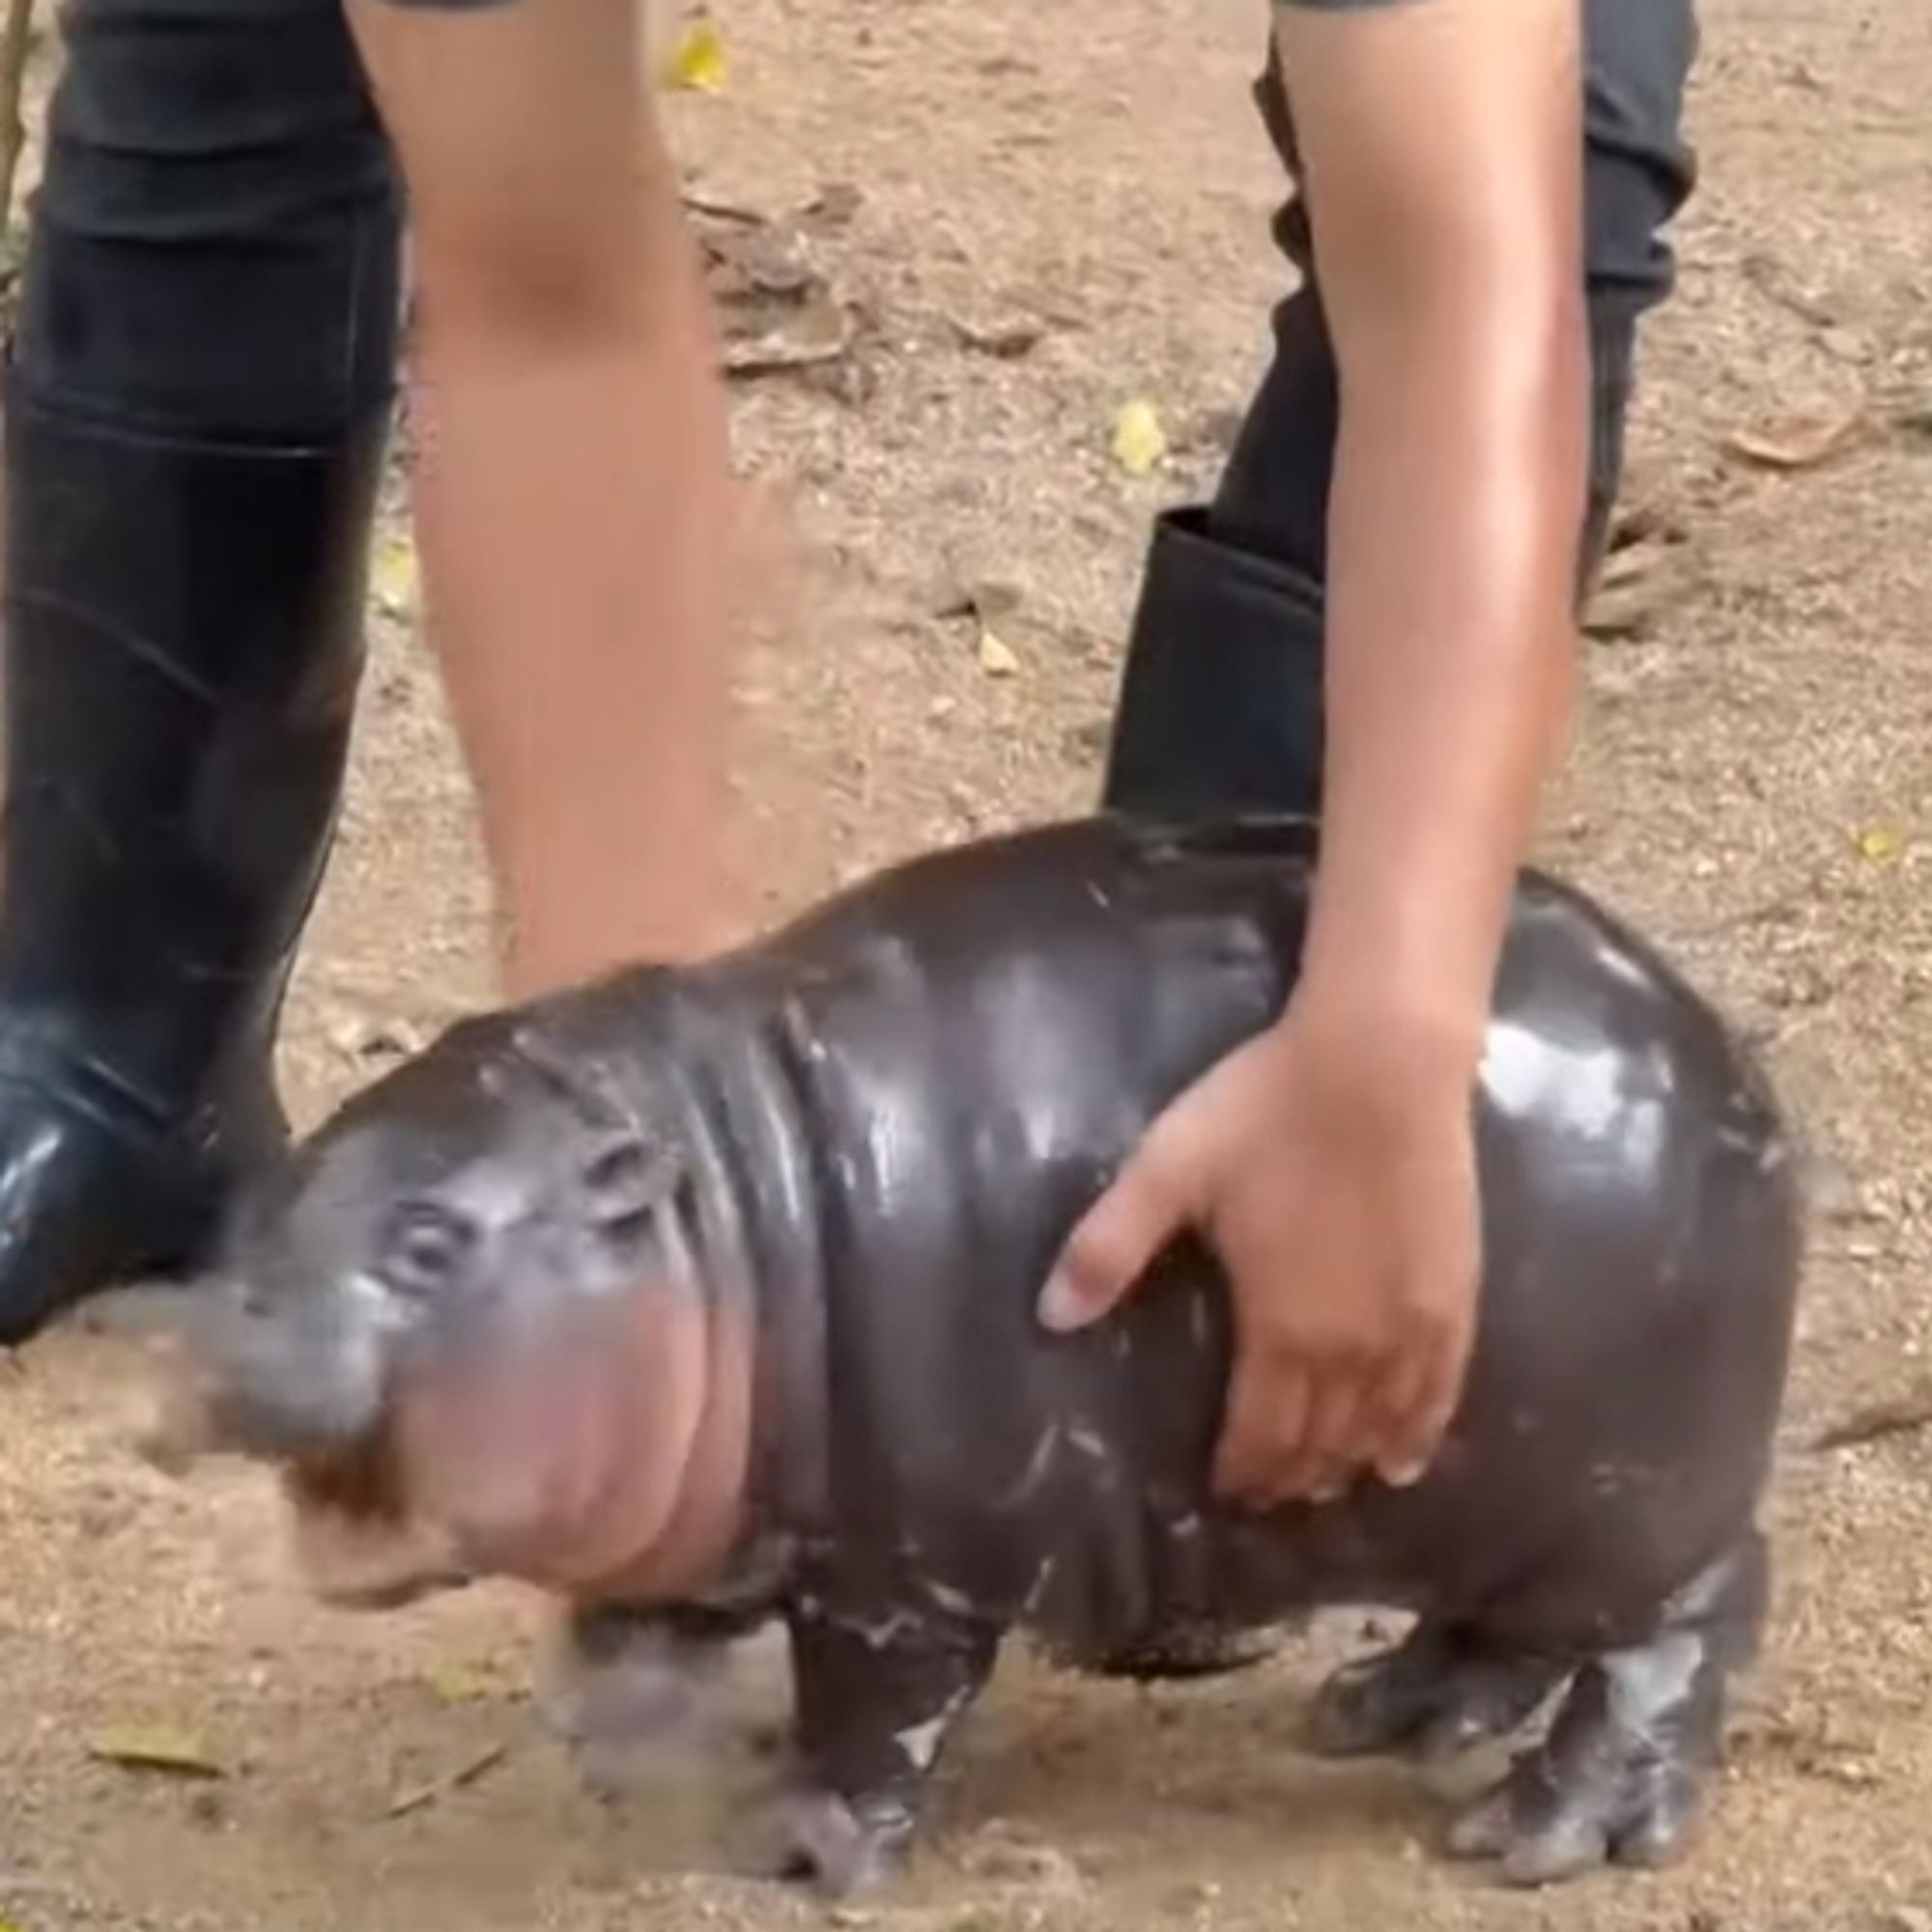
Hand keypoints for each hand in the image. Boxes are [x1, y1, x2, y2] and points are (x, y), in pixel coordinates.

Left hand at [1038, 998, 1481, 1507]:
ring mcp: (1412, 1327)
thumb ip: (1109, 1247)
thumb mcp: (1169, 1172)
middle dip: (1291, 1477)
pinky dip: (1420, 1433)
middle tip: (1269, 1499)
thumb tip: (1048, 1317)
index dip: (1242, 1473)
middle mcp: (1352, 1349)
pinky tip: (1408, 1457)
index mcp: (1280, 1330)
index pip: (1260, 1435)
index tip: (1224, 1494)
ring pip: (1381, 1427)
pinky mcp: (1456, 1296)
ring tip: (1327, 1486)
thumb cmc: (1269, 1111)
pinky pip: (1441, 1391)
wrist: (1382, 1062)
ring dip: (1350, 1464)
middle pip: (1322, 1441)